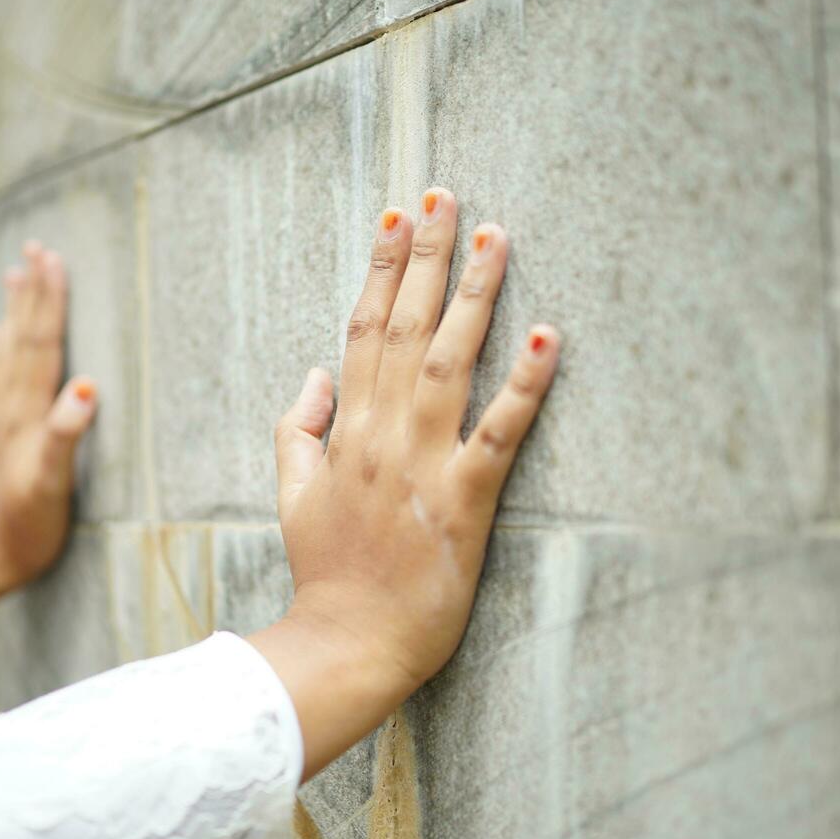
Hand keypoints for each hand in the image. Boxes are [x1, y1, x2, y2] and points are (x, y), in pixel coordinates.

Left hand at [0, 241, 98, 588]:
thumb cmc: (29, 523)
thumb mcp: (52, 482)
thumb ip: (66, 433)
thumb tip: (87, 386)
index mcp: (28, 412)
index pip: (42, 344)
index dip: (49, 301)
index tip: (53, 258)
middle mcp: (11, 407)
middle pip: (23, 337)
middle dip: (31, 292)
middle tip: (34, 248)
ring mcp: (2, 419)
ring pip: (9, 351)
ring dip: (15, 311)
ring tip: (14, 274)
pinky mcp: (0, 434)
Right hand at [248, 188, 559, 777]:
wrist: (347, 643)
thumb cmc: (327, 573)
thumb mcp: (293, 496)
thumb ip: (298, 431)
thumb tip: (313, 375)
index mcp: (346, 431)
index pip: (362, 331)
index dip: (379, 270)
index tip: (394, 218)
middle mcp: (383, 434)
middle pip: (404, 327)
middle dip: (425, 256)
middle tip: (444, 195)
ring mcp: (424, 463)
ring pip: (449, 361)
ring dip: (473, 294)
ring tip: (493, 235)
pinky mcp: (465, 500)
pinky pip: (499, 433)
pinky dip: (524, 385)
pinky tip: (547, 337)